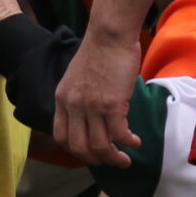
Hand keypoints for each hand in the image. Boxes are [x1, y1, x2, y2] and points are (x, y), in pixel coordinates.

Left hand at [53, 28, 142, 166]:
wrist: (109, 35)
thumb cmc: (99, 52)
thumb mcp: (77, 77)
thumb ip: (79, 97)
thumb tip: (90, 115)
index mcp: (62, 99)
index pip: (61, 136)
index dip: (74, 150)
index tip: (88, 153)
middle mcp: (73, 106)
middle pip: (79, 147)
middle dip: (94, 160)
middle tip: (108, 162)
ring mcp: (91, 106)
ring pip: (99, 145)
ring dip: (113, 158)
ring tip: (124, 160)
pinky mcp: (112, 104)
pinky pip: (119, 134)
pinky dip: (128, 143)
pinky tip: (135, 142)